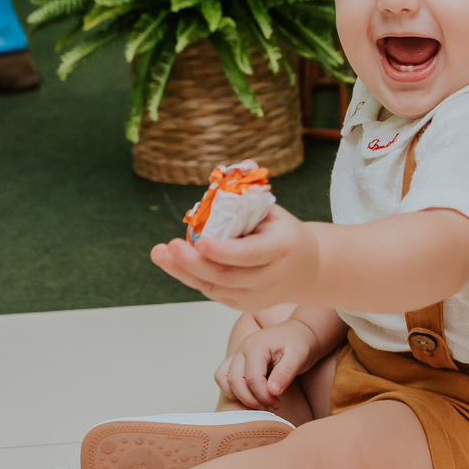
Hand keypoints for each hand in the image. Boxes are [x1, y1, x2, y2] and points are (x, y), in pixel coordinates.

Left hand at [151, 203, 319, 309]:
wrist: (308, 270)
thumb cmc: (286, 234)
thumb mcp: (276, 212)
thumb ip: (253, 194)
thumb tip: (240, 165)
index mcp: (281, 249)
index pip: (249, 254)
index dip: (224, 251)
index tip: (201, 242)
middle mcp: (269, 277)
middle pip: (226, 276)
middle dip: (193, 263)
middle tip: (169, 246)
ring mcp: (256, 295)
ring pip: (215, 288)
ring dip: (184, 271)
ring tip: (160, 254)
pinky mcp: (244, 304)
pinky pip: (213, 292)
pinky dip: (191, 277)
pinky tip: (173, 263)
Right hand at [214, 318, 318, 408]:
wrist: (301, 332)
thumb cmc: (300, 343)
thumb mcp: (298, 356)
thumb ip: (285, 373)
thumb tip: (272, 391)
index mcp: (256, 346)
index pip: (252, 378)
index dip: (263, 396)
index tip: (277, 404)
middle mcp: (243, 348)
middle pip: (235, 381)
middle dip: (251, 399)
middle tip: (270, 406)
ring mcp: (238, 354)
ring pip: (224, 379)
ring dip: (239, 395)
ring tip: (259, 402)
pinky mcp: (238, 360)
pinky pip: (223, 376)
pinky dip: (232, 389)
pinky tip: (250, 395)